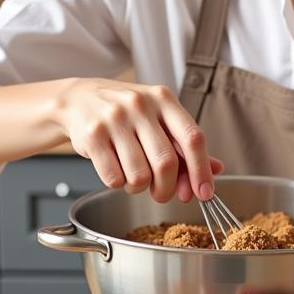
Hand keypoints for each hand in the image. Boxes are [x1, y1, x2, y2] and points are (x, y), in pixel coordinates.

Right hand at [48, 78, 220, 202]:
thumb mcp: (158, 117)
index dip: (201, 170)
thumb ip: (185, 144)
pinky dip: (118, 184)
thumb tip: (216, 170)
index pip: (193, 138)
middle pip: (166, 163)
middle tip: (162, 194)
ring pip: (139, 175)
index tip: (204, 193)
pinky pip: (113, 178)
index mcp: (163, 99)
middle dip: (167, 188)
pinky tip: (116, 171)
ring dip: (139, 188)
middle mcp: (140, 105)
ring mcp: (114, 119)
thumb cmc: (125, 113)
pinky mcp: (92, 135)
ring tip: (134, 178)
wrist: (77, 99)